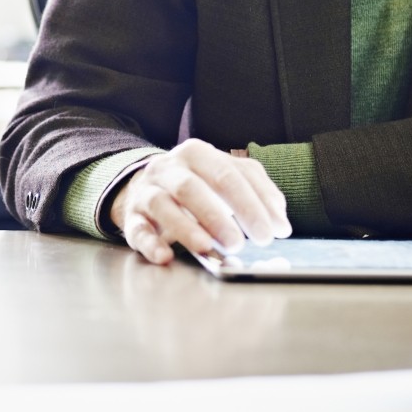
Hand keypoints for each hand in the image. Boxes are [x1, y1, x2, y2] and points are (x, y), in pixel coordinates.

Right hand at [109, 139, 292, 264]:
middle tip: (241, 244)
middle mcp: (169, 169)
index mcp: (198, 154)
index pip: (228, 174)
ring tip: (208, 248)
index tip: (274, 231)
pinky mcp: (132, 217)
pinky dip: (150, 244)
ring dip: (186, 229)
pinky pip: (137, 230)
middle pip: (192, 188)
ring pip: (163, 206)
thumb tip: (279, 219)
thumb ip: (257, 190)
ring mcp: (147, 192)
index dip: (253, 203)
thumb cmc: (198, 185)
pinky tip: (165, 257)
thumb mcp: (226, 177)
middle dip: (218, 216)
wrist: (148, 187)